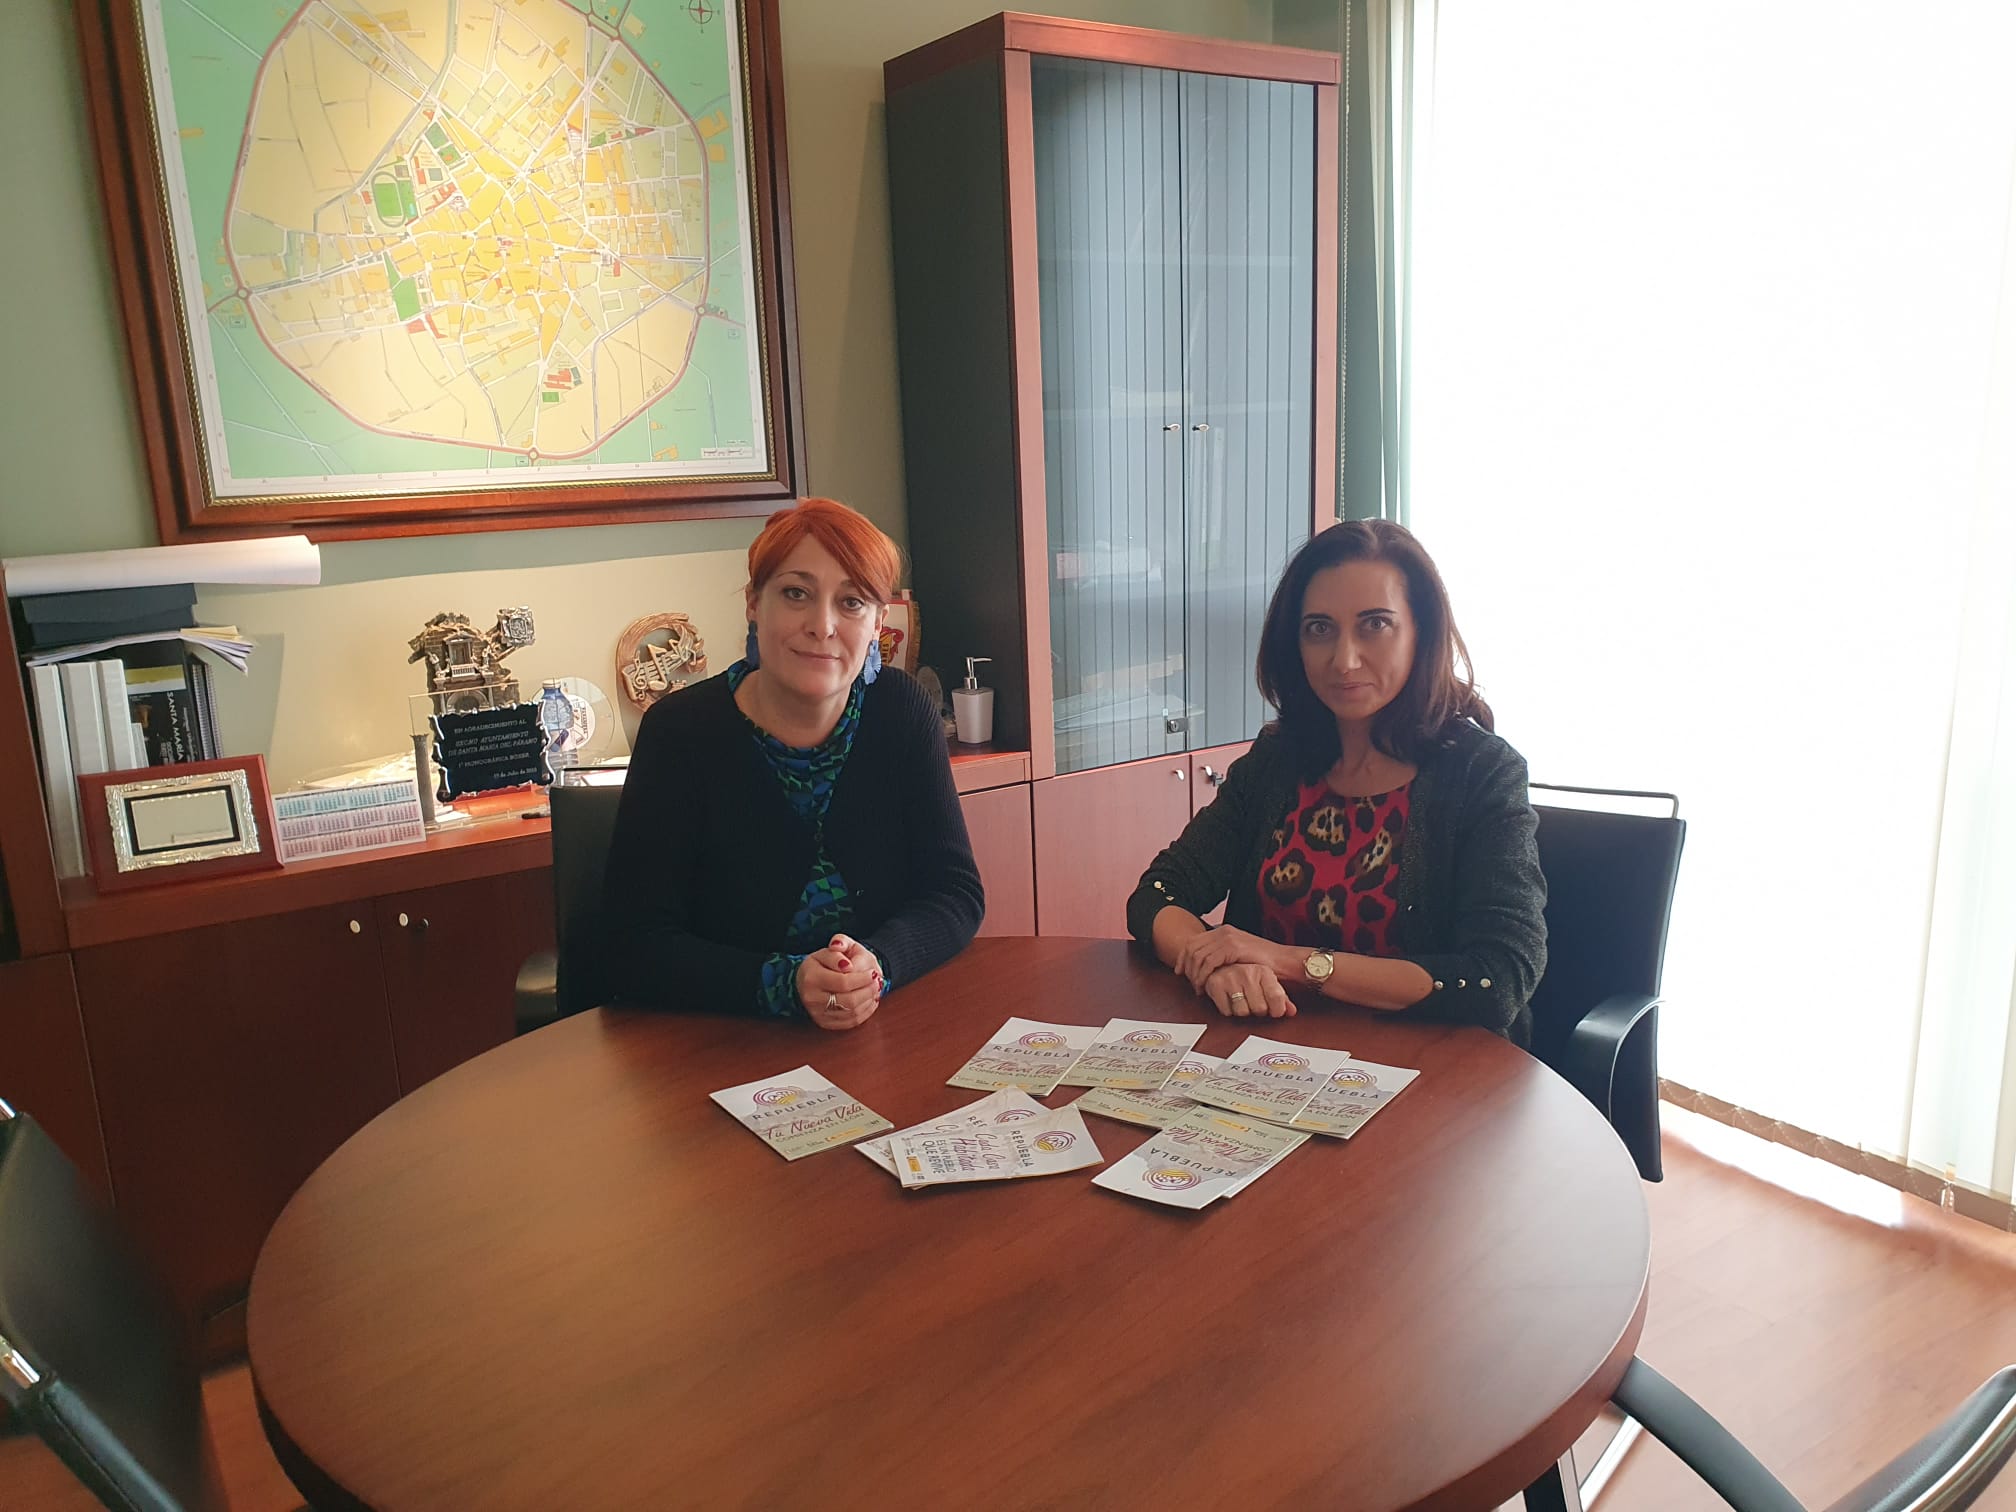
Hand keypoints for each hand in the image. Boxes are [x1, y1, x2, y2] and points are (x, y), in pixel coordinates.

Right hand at [796, 934, 882, 1030]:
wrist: (809, 978)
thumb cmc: (824, 962)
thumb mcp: (832, 948)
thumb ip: (841, 945)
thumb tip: (847, 965)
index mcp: (811, 977)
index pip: (843, 982)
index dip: (862, 979)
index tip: (873, 973)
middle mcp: (811, 998)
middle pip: (849, 1000)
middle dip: (868, 991)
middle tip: (878, 982)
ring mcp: (817, 1013)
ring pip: (851, 1013)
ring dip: (868, 1001)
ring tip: (875, 990)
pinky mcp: (824, 1023)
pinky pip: (850, 1022)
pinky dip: (865, 1012)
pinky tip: (870, 1001)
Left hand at [1173, 925, 1293, 991]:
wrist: (1283, 960)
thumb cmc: (1264, 962)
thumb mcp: (1238, 955)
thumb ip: (1222, 957)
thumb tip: (1205, 966)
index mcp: (1223, 931)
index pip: (1193, 942)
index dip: (1183, 958)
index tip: (1180, 972)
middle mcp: (1223, 931)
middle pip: (1191, 948)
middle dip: (1186, 967)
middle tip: (1190, 983)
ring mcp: (1227, 938)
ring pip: (1197, 955)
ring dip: (1194, 973)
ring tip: (1199, 987)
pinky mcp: (1232, 948)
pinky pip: (1208, 962)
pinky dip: (1203, 975)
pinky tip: (1206, 985)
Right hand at [1202, 962, 1293, 1018]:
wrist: (1221, 962)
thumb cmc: (1246, 974)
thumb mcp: (1267, 982)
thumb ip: (1282, 998)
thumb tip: (1292, 1011)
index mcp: (1263, 971)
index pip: (1277, 999)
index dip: (1277, 1010)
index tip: (1274, 1009)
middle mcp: (1247, 973)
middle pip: (1259, 1009)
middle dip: (1257, 1010)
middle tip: (1253, 1001)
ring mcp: (1230, 978)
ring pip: (1242, 1012)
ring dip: (1242, 1010)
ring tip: (1241, 999)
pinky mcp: (1215, 985)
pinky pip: (1226, 1011)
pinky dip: (1228, 1009)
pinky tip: (1229, 998)